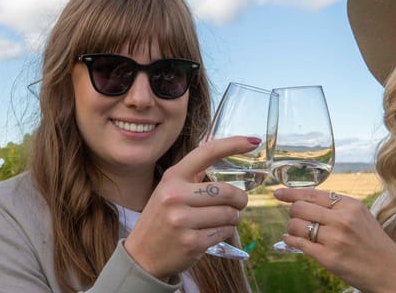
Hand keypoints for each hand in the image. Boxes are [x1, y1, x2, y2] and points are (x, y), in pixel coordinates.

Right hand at [124, 136, 258, 279]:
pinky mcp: (191, 243)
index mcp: (172, 177)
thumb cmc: (161, 219)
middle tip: (239, 204)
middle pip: (226, 191)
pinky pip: (225, 232)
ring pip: (229, 214)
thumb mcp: (168, 190)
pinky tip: (213, 233)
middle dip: (240, 199)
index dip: (233, 144)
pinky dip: (226, 232)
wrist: (142, 255)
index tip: (253, 140)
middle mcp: (175, 196)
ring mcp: (182, 221)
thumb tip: (220, 153)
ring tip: (223, 220)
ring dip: (234, 218)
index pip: (207, 152)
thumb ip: (191, 176)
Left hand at [273, 188, 395, 291]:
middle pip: (300, 208)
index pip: (312, 193)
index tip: (278, 193)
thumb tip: (306, 201)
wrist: (391, 272)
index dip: (291, 193)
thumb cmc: (375, 244)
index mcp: (350, 205)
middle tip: (296, 218)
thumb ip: (337, 208)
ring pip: (296, 225)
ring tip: (298, 232)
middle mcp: (342, 219)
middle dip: (292, 212)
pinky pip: (299, 244)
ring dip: (291, 228)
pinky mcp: (329, 258)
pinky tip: (291, 240)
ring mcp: (335, 239)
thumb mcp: (361, 216)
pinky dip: (291, 240)